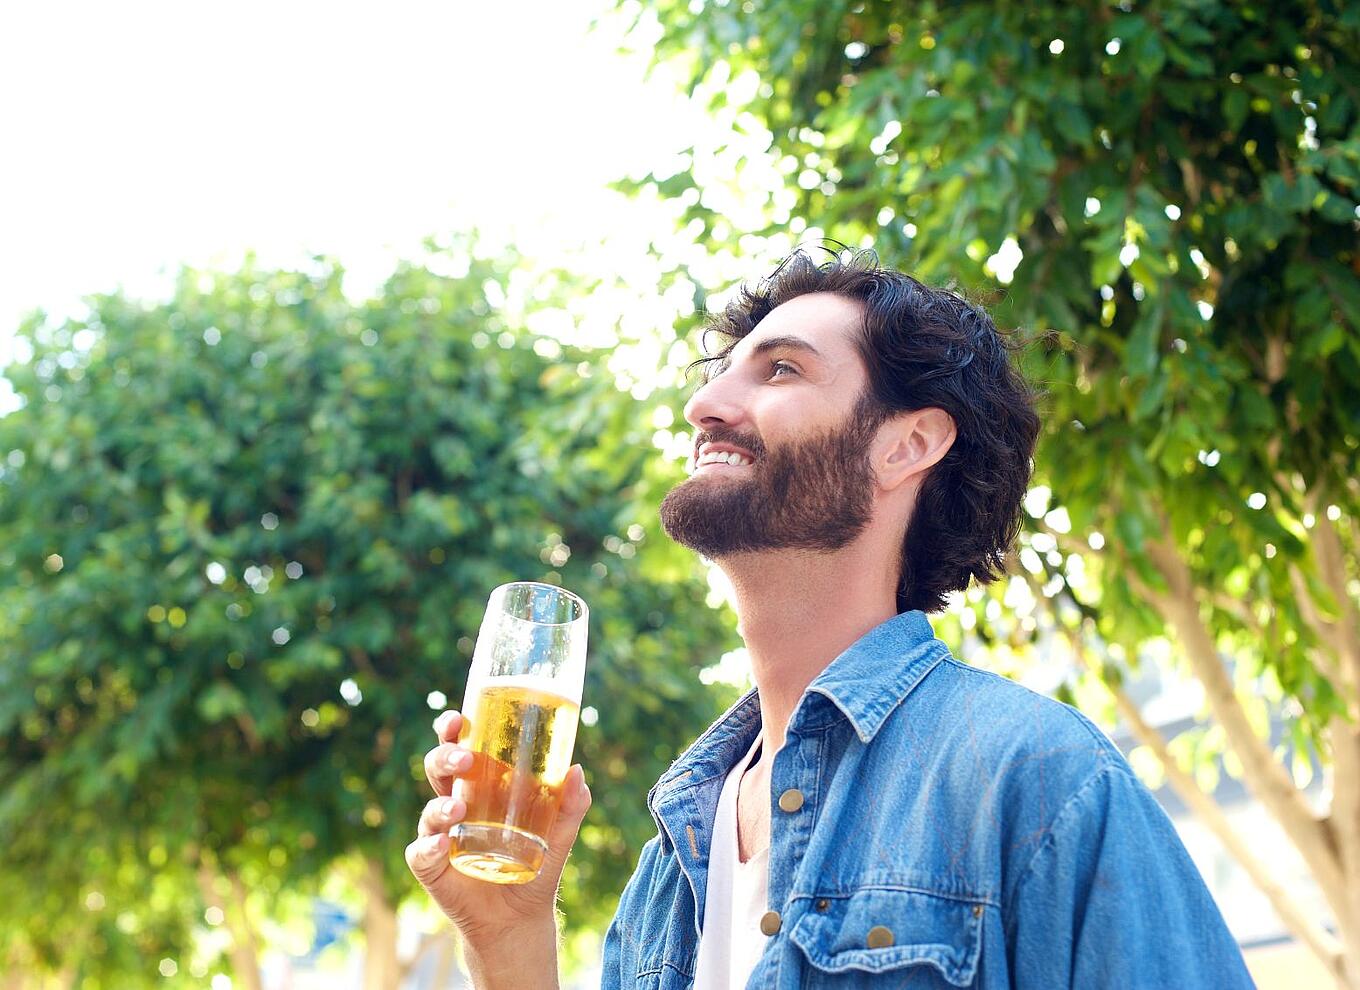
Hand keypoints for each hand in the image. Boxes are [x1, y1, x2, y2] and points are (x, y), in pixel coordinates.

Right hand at [405, 709, 591, 945]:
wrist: (521, 917)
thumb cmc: (537, 863)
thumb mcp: (559, 832)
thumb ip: (571, 804)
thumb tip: (577, 770)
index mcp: (481, 784)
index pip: (462, 747)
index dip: (454, 729)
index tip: (459, 718)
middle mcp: (455, 802)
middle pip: (438, 768)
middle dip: (445, 756)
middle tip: (465, 757)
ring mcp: (440, 834)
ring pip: (429, 808)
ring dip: (439, 804)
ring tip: (458, 807)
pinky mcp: (431, 866)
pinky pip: (421, 852)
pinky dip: (429, 846)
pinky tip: (442, 843)